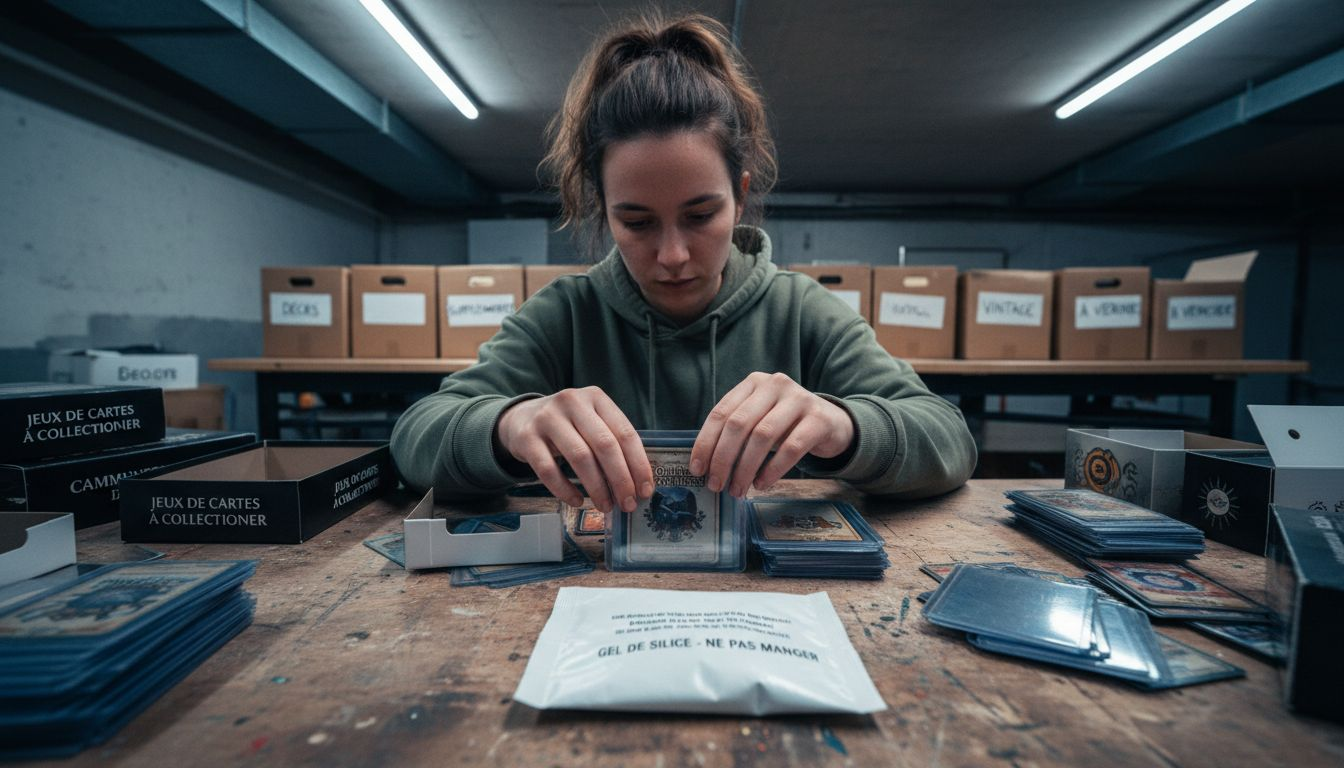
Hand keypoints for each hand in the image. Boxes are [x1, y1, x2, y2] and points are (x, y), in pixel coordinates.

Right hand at [495, 387, 653, 513]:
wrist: (519, 418)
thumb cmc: (566, 425)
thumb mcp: (590, 421)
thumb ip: (612, 442)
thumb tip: (637, 483)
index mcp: (595, 397)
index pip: (625, 432)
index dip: (638, 464)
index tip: (645, 490)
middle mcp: (572, 402)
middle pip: (605, 445)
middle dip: (621, 479)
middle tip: (627, 504)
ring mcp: (547, 418)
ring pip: (580, 457)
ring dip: (597, 488)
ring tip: (605, 506)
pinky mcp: (526, 438)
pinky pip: (549, 470)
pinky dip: (565, 490)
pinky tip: (577, 501)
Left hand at [692, 372, 854, 496]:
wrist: (832, 423)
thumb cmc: (787, 425)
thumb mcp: (760, 419)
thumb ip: (736, 432)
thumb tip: (705, 465)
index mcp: (753, 383)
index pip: (721, 413)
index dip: (706, 443)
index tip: (697, 469)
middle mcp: (775, 385)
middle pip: (739, 424)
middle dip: (723, 458)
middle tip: (716, 485)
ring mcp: (799, 399)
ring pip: (762, 436)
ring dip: (745, 468)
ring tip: (738, 489)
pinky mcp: (818, 419)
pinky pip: (790, 448)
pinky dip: (772, 470)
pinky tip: (761, 484)